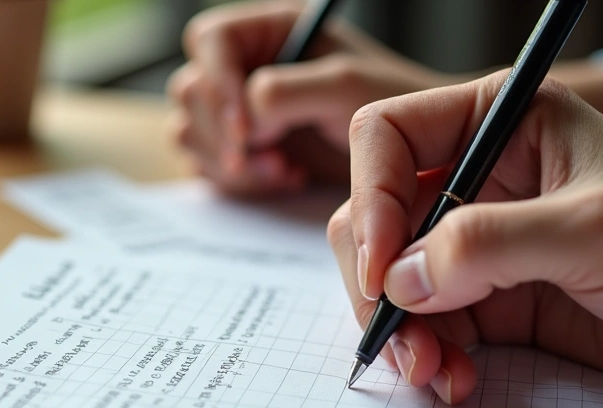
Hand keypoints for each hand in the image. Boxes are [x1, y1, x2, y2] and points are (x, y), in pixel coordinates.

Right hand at [168, 0, 450, 194]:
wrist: (412, 153)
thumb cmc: (390, 104)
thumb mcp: (343, 86)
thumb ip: (284, 91)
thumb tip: (243, 117)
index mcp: (268, 31)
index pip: (208, 41)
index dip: (218, 83)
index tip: (246, 128)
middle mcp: (245, 65)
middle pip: (190, 90)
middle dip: (224, 132)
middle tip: (271, 156)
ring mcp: (236, 110)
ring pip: (190, 132)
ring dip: (231, 161)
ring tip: (283, 169)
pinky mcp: (239, 150)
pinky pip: (206, 166)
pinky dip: (239, 182)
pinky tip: (284, 178)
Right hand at [328, 72, 602, 406]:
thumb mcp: (597, 230)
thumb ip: (489, 245)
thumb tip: (399, 278)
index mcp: (504, 125)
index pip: (388, 138)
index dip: (371, 198)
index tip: (380, 268)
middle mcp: (482, 180)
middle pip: (375, 217)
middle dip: (376, 281)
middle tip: (400, 336)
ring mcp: (484, 247)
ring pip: (391, 281)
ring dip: (400, 332)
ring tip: (435, 373)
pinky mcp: (494, 306)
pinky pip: (427, 328)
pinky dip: (428, 358)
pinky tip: (457, 382)